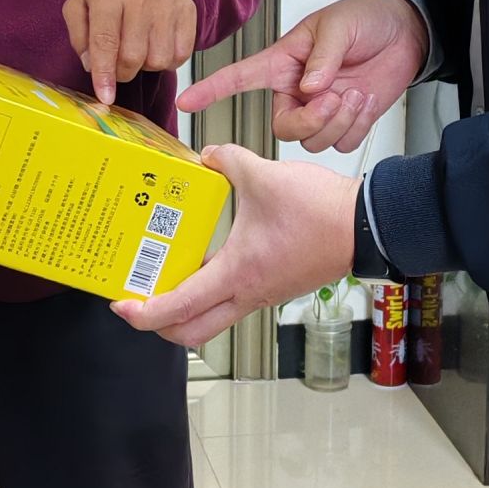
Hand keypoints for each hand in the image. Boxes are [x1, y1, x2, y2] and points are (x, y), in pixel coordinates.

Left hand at [64, 0, 198, 105]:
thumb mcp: (80, 2)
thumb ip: (78, 35)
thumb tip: (91, 65)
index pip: (106, 41)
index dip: (104, 74)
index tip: (105, 97)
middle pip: (133, 57)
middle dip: (122, 72)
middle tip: (117, 65)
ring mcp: (168, 4)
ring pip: (158, 60)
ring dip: (145, 66)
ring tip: (138, 50)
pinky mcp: (188, 12)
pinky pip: (180, 56)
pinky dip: (167, 61)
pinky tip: (156, 47)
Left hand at [114, 145, 359, 350]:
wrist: (367, 225)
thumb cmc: (321, 211)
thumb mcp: (263, 175)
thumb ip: (227, 160)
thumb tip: (207, 155)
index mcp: (237, 274)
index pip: (179, 308)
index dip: (143, 313)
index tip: (121, 304)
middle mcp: (247, 294)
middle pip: (190, 332)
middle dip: (158, 325)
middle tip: (137, 300)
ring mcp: (262, 294)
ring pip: (212, 320)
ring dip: (184, 309)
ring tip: (163, 277)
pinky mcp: (275, 287)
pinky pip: (233, 301)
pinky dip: (209, 291)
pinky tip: (203, 259)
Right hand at [181, 0, 427, 152]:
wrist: (406, 32)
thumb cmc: (365, 18)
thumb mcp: (339, 25)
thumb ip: (322, 56)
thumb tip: (309, 87)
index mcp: (285, 62)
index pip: (240, 77)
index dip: (211, 89)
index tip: (186, 100)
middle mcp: (297, 91)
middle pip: (284, 128)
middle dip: (310, 121)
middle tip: (333, 98)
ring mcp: (321, 109)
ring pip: (312, 142)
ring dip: (337, 121)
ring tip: (354, 92)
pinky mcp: (345, 121)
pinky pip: (340, 143)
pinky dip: (355, 126)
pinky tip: (364, 101)